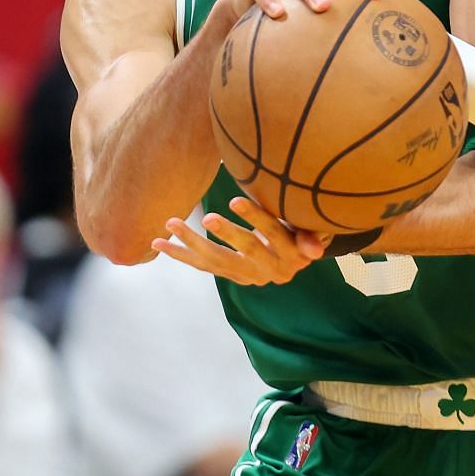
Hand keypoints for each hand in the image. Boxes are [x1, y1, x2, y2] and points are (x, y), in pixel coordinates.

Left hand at [154, 196, 326, 285]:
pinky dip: (181, 255)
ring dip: (191, 244)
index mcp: (289, 257)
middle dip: (226, 234)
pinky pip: (203, 265)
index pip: (273, 234)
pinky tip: (159, 243)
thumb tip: (315, 251)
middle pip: (244, 252)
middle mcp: (266, 271)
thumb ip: (312, 237)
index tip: (235, 199)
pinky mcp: (230, 274)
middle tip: (207, 216)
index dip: (256, 218)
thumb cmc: (303, 233)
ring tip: (169, 224)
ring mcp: (246, 275)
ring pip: (216, 261)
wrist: (295, 259)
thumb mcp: (312, 232)